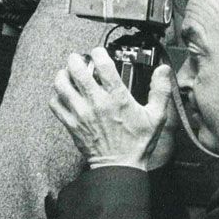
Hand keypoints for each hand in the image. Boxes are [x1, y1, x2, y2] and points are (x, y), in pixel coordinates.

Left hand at [48, 48, 176, 170]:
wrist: (119, 166)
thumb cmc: (138, 142)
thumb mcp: (156, 116)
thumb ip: (160, 90)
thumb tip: (163, 70)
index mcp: (117, 98)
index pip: (103, 66)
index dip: (98, 53)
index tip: (98, 52)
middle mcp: (96, 103)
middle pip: (77, 71)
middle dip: (75, 59)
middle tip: (78, 58)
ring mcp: (80, 113)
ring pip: (61, 85)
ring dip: (63, 74)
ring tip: (68, 73)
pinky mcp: (70, 123)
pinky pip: (55, 104)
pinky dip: (56, 95)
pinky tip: (64, 94)